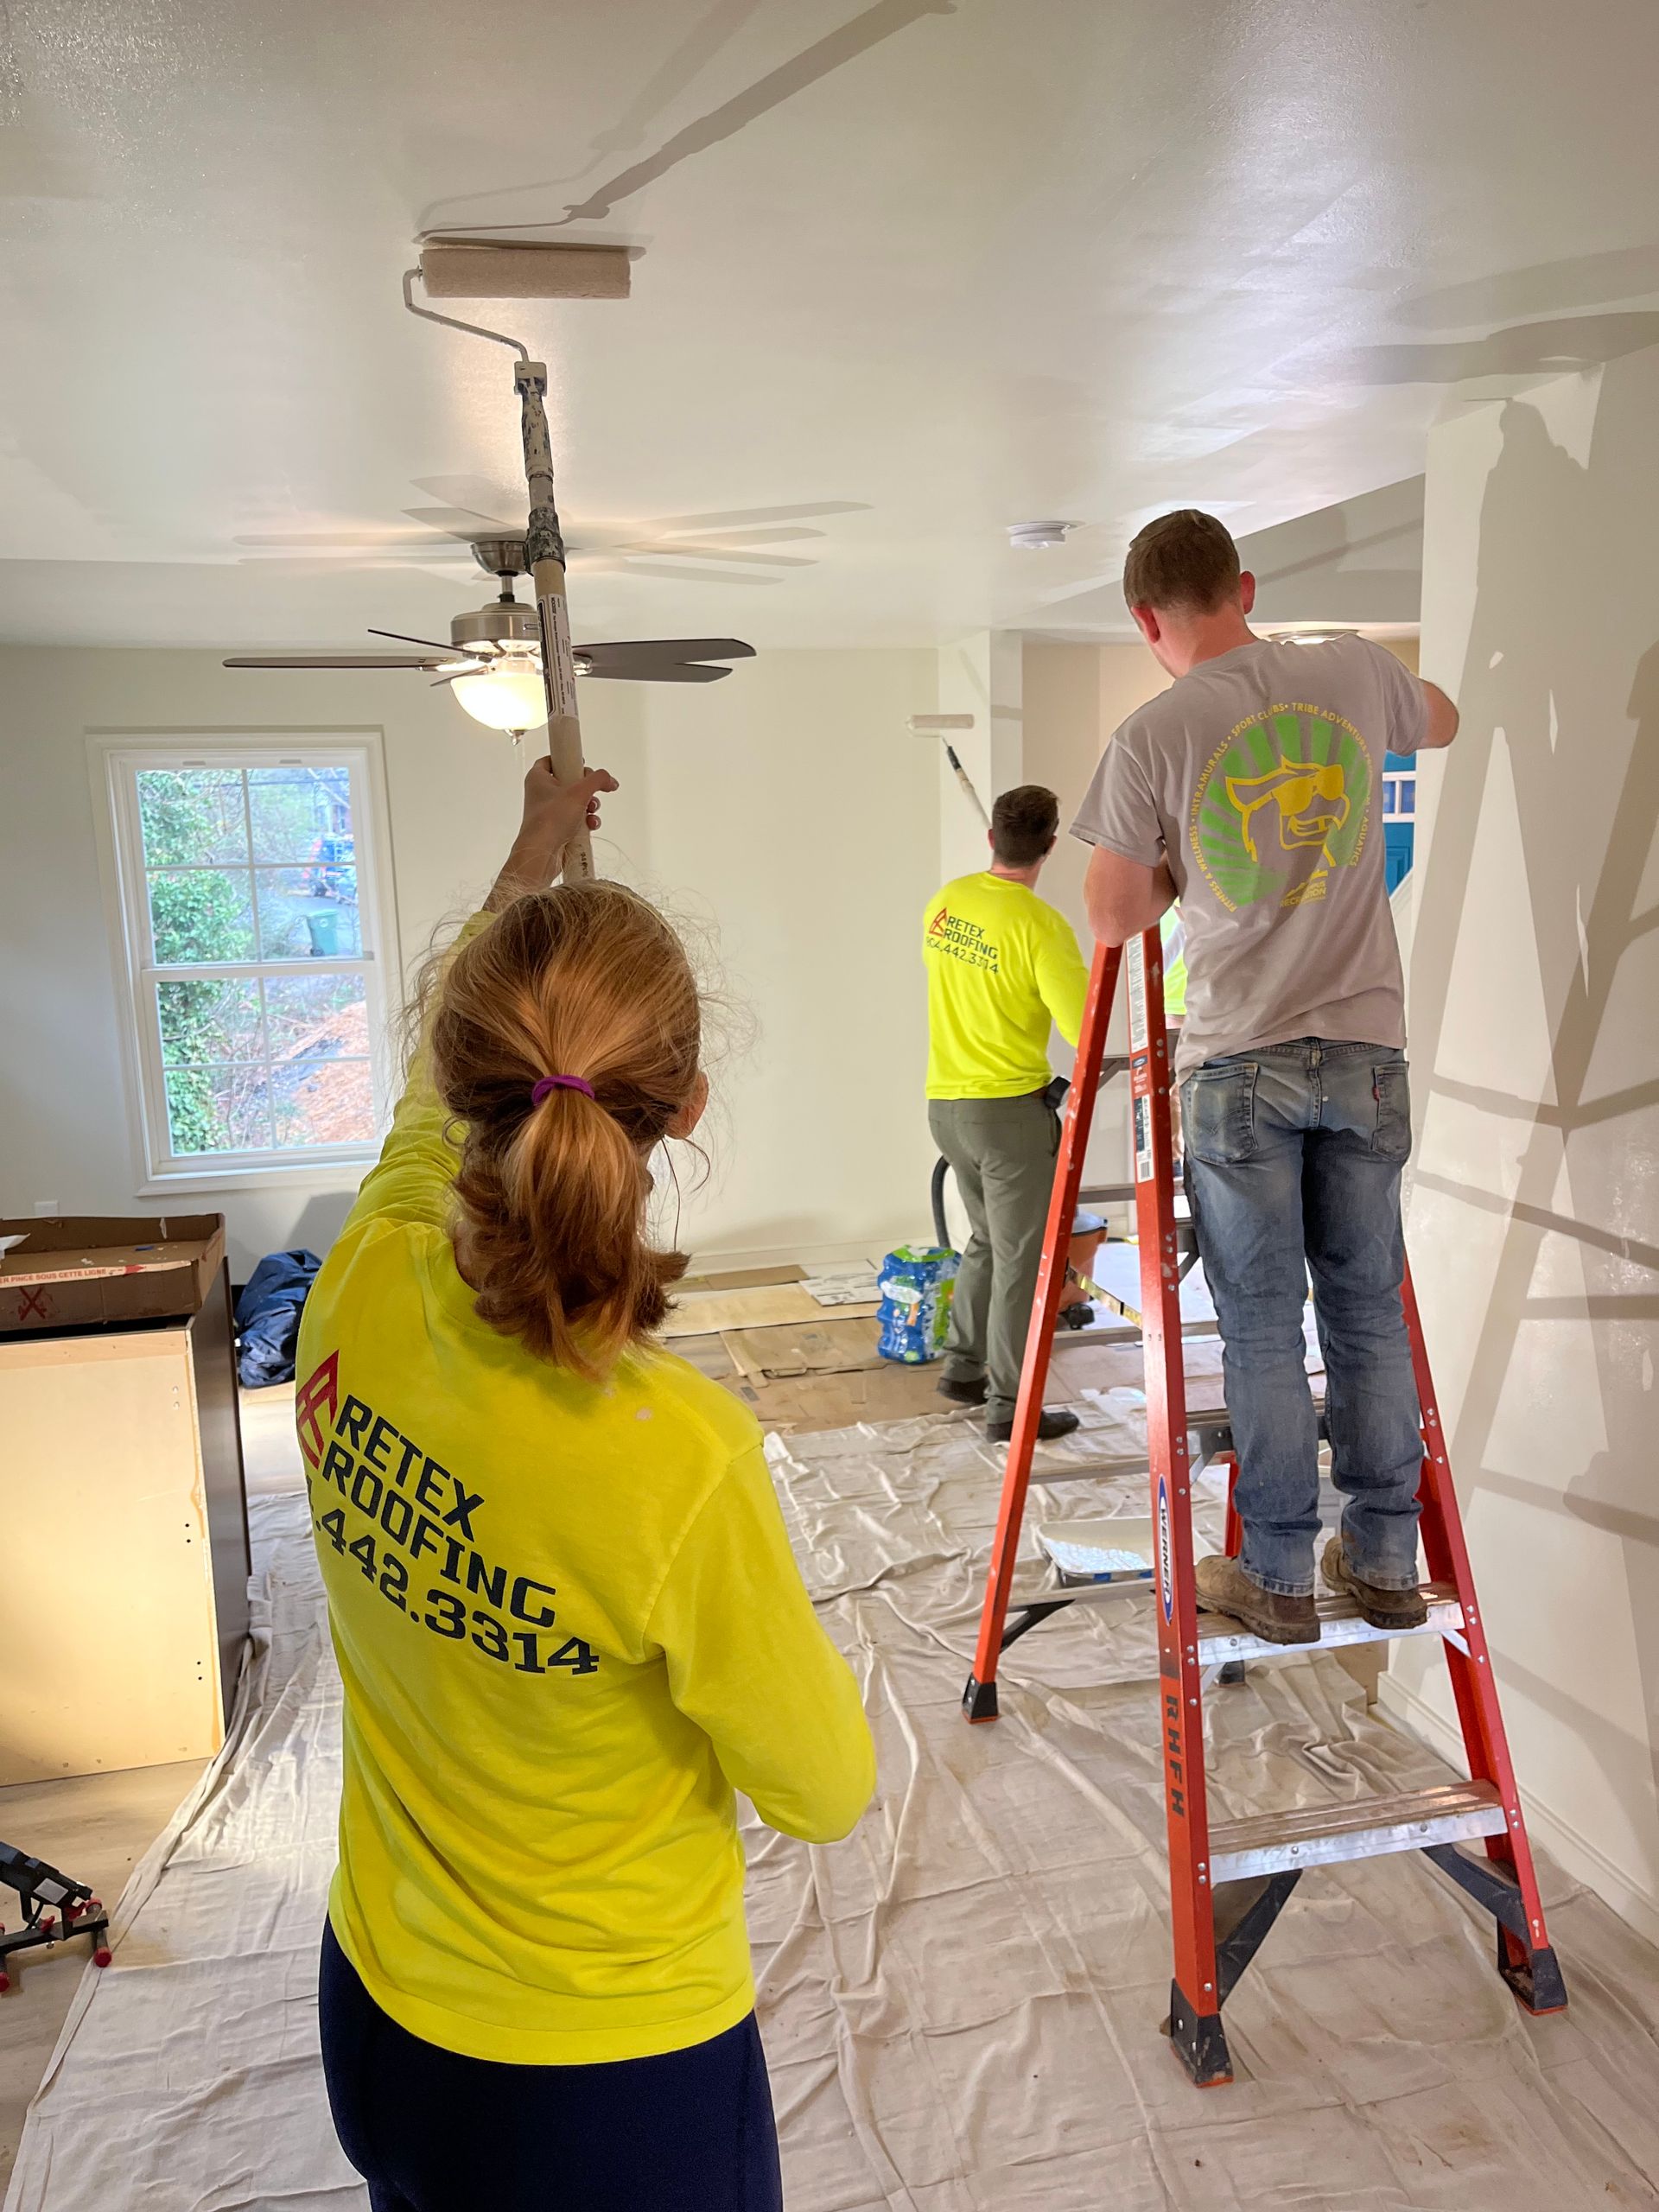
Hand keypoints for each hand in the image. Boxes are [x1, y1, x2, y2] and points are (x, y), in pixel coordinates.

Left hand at [498, 760, 617, 894]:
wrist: (542, 852)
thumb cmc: (548, 821)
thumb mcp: (579, 792)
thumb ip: (598, 780)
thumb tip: (609, 780)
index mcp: (538, 778)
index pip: (551, 760)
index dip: (567, 760)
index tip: (580, 763)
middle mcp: (541, 794)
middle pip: (569, 782)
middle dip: (586, 789)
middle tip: (591, 791)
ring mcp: (549, 812)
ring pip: (575, 803)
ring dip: (589, 807)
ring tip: (591, 811)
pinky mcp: (557, 829)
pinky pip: (576, 820)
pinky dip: (585, 822)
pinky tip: (590, 825)